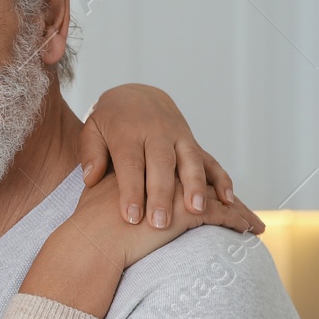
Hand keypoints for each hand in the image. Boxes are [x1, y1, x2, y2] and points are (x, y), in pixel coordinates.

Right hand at [21, 174, 260, 317]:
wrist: (89, 241)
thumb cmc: (88, 223)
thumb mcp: (96, 195)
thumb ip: (103, 182)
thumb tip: (97, 181)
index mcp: (145, 165)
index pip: (178, 170)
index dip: (197, 181)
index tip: (212, 192)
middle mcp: (164, 172)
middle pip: (201, 180)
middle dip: (224, 194)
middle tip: (240, 206)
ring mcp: (176, 190)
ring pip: (215, 196)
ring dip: (236, 209)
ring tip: (253, 224)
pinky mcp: (186, 211)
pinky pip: (219, 214)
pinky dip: (236, 221)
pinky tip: (249, 230)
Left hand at [79, 83, 238, 228]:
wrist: (136, 94)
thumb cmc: (109, 122)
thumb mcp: (92, 130)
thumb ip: (91, 153)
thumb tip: (91, 179)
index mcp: (128, 132)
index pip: (131, 163)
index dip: (131, 190)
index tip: (131, 217)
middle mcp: (156, 132)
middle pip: (161, 164)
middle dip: (162, 194)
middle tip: (160, 223)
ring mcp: (179, 135)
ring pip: (190, 160)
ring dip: (195, 186)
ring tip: (197, 211)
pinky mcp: (193, 141)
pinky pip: (210, 160)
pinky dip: (221, 179)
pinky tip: (227, 200)